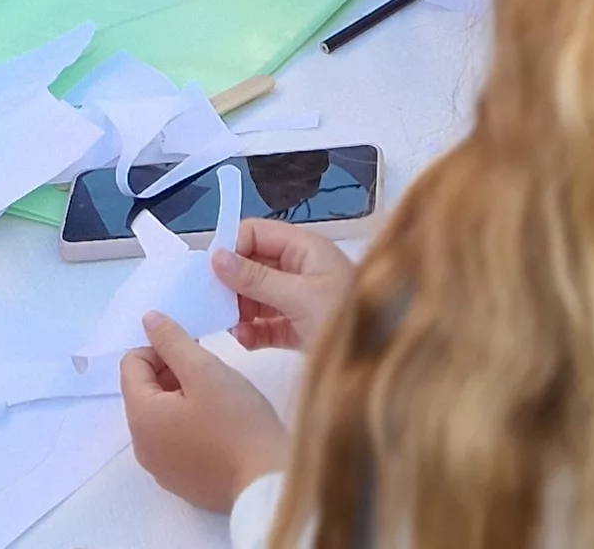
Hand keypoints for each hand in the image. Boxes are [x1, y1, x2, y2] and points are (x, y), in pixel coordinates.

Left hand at [120, 313, 290, 512]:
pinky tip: (221, 430)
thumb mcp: (206, 371)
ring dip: (183, 400)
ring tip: (220, 402)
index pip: (132, 363)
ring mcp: (160, 469)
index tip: (197, 353)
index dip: (163, 349)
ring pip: (161, 417)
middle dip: (173, 374)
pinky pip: (175, 443)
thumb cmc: (238, 423)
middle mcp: (141, 446)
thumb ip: (172, 341)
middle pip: (145, 392)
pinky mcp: (181, 483)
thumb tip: (147, 320)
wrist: (267, 483)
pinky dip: (190, 428)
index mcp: (141, 417)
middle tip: (212, 376)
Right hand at [213, 217, 355, 349]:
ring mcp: (298, 298)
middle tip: (216, 304)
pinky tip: (245, 340)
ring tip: (232, 326)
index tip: (212, 273)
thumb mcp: (300, 296)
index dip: (232, 248)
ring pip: (255, 296)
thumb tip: (217, 257)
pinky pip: (265, 323)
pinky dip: (252, 331)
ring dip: (239, 310)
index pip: (256, 233)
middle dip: (232, 284)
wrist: (381, 360)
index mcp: (304, 249)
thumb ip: (256, 278)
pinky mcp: (297, 327)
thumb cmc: (347, 318)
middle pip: (252, 265)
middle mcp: (300, 269)